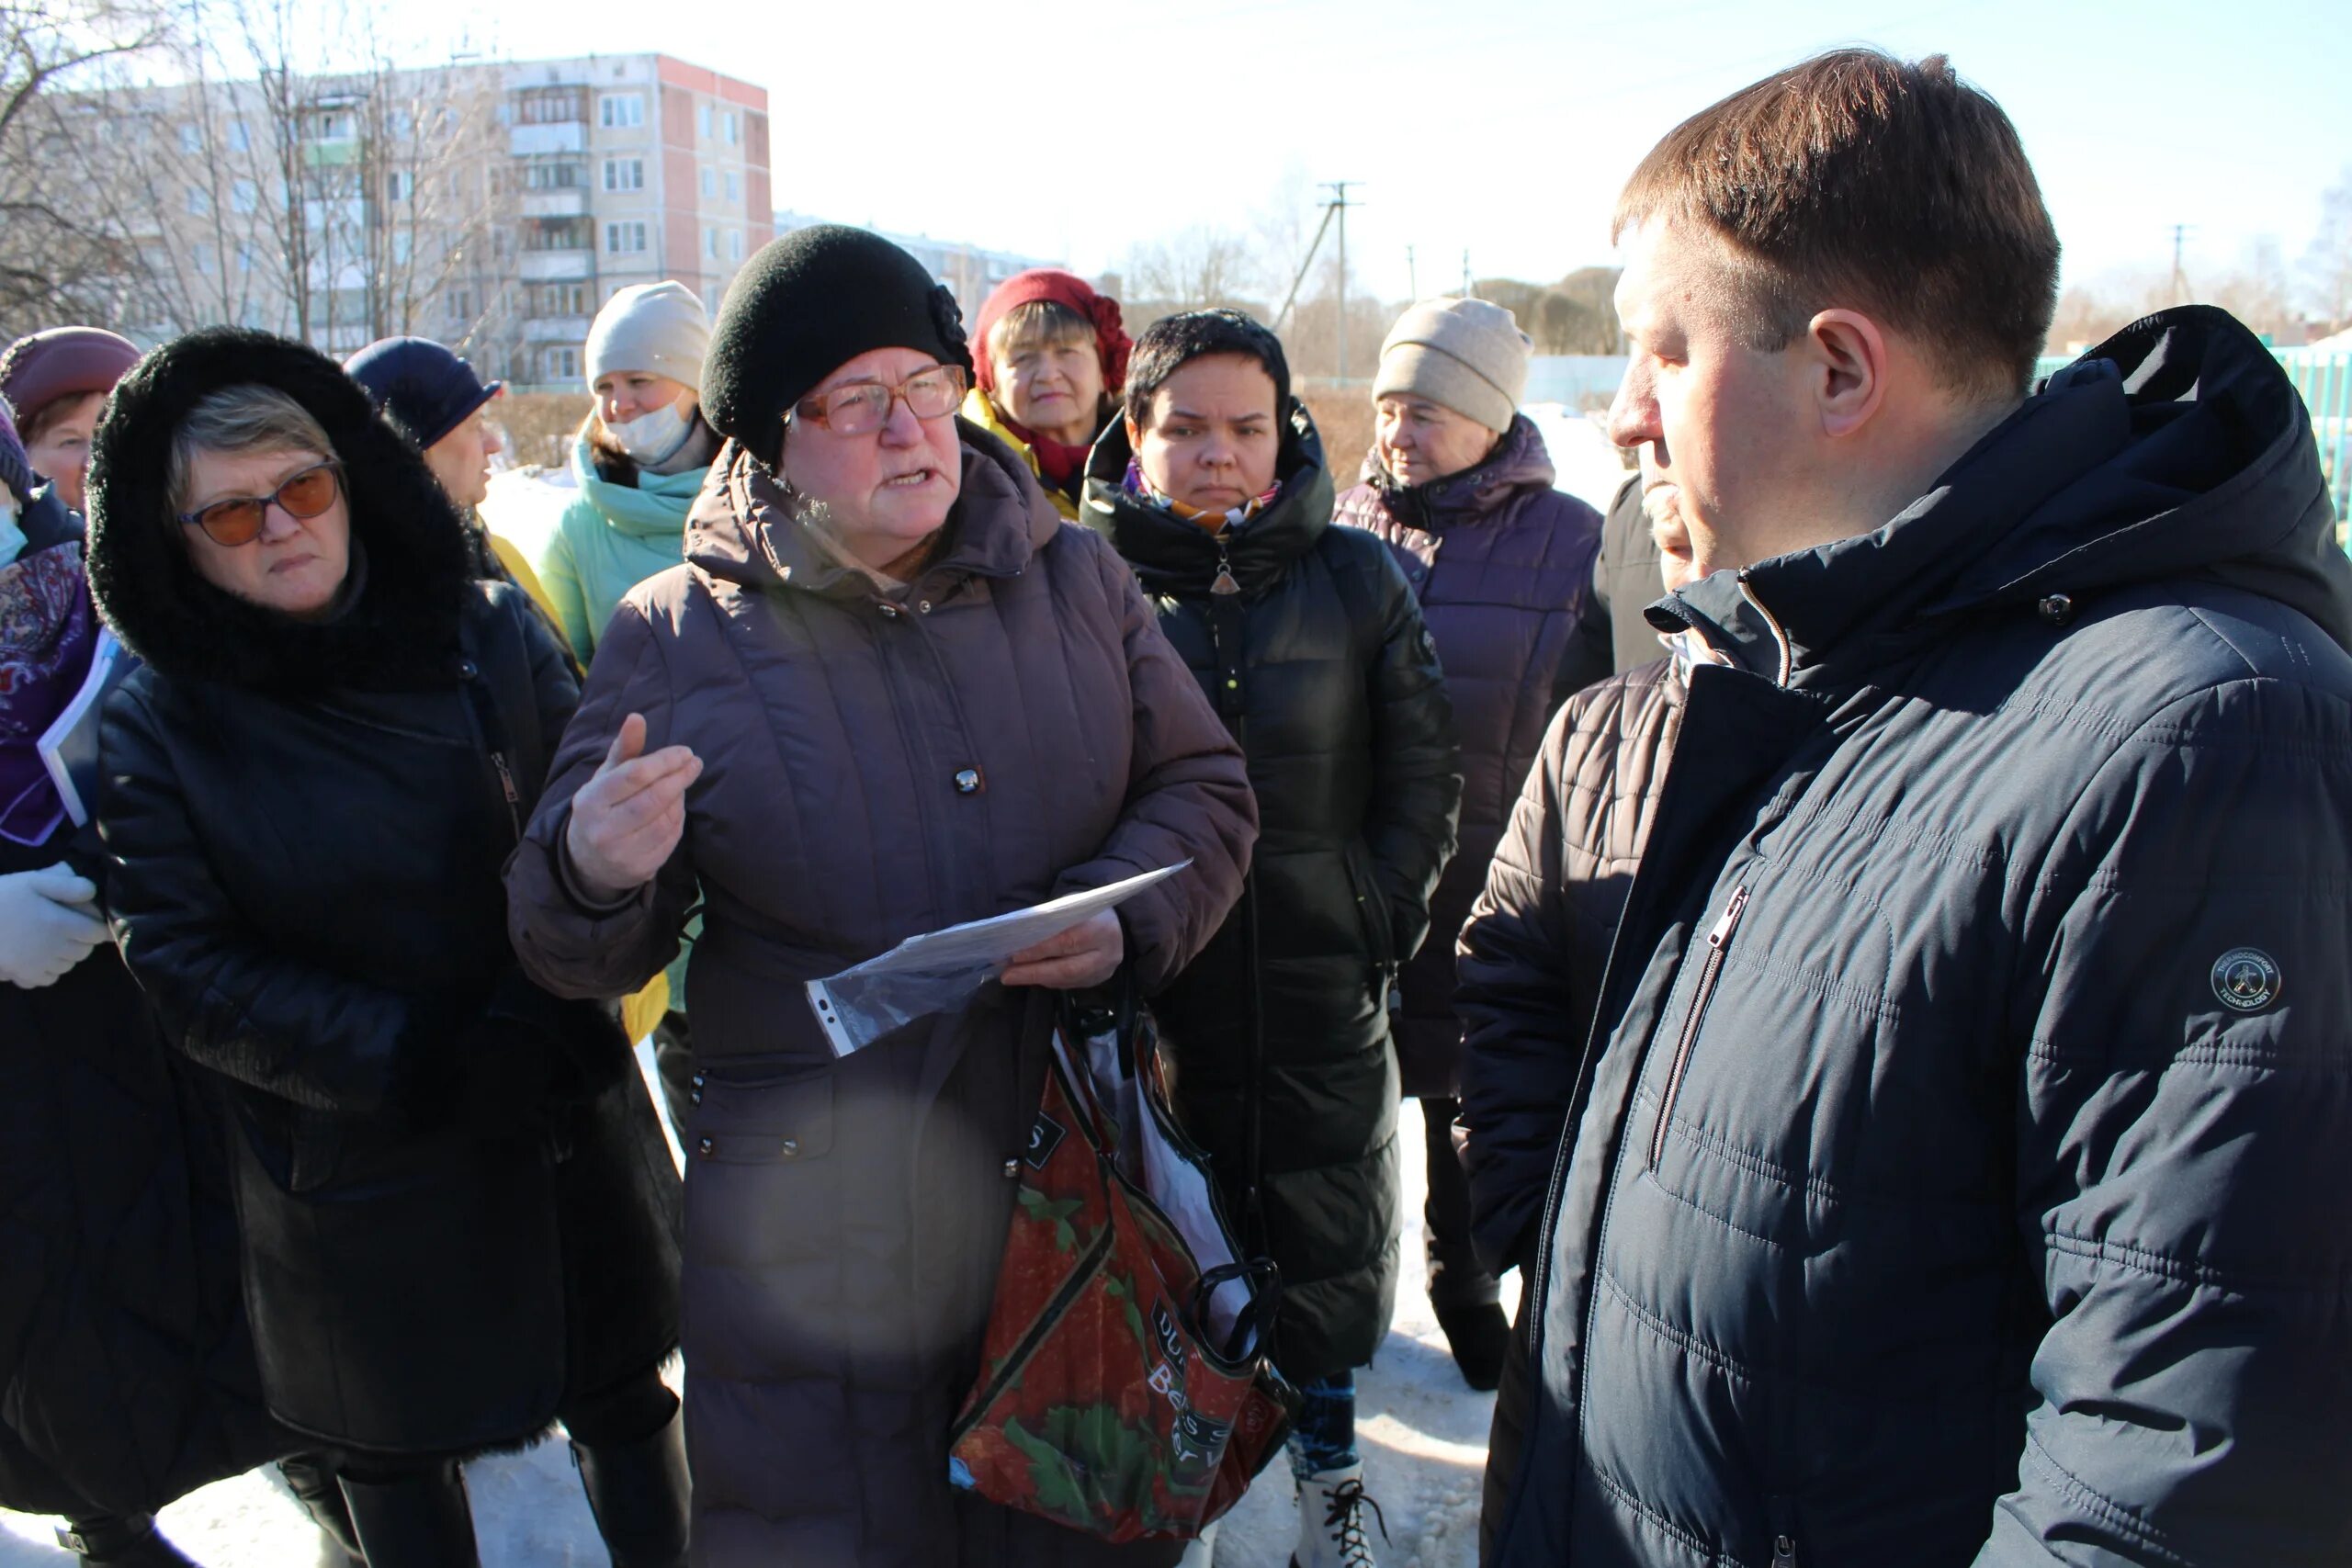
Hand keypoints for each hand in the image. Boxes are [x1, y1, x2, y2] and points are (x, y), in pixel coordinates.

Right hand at [0, 865, 108, 988]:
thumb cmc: (2, 896)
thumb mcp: (33, 881)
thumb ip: (66, 885)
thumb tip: (93, 891)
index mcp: (60, 924)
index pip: (97, 934)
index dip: (97, 927)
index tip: (91, 921)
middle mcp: (54, 948)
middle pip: (84, 951)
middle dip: (82, 940)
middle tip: (68, 928)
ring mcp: (38, 965)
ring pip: (68, 965)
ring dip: (66, 955)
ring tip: (52, 941)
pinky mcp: (23, 975)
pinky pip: (48, 978)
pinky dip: (49, 970)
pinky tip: (38, 956)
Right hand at [564, 712, 701, 902]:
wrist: (587, 861)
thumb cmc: (601, 807)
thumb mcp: (605, 776)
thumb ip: (624, 748)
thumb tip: (637, 717)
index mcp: (591, 800)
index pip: (635, 775)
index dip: (665, 761)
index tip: (685, 752)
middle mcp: (604, 829)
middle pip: (654, 798)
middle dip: (680, 778)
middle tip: (694, 764)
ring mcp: (622, 853)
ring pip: (666, 820)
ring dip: (680, 799)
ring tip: (679, 786)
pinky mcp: (639, 869)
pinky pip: (671, 840)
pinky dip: (678, 821)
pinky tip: (675, 810)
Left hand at [1002, 909, 1123, 990]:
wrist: (1116, 922)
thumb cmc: (1085, 909)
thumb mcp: (1071, 906)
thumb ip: (1050, 921)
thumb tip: (1018, 937)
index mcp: (1102, 927)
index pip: (1067, 941)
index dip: (1040, 950)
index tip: (1014, 955)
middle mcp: (1107, 952)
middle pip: (1067, 968)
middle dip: (1034, 972)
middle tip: (1007, 974)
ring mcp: (1105, 970)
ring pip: (1067, 980)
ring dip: (1037, 979)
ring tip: (1013, 976)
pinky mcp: (1098, 980)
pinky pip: (1069, 984)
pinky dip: (1047, 980)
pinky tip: (1031, 976)